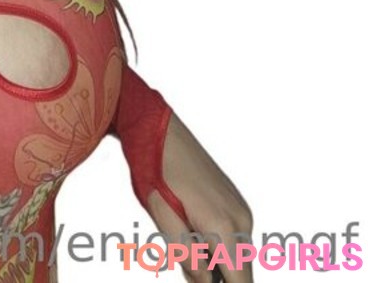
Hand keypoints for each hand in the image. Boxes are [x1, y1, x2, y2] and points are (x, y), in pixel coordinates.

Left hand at [147, 112, 253, 282]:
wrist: (158, 129)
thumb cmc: (155, 170)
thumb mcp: (164, 220)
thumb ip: (188, 258)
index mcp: (224, 226)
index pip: (239, 282)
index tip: (201, 279)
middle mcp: (241, 219)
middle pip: (240, 272)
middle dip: (214, 276)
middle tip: (184, 259)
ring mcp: (241, 209)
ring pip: (236, 255)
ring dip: (214, 260)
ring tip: (181, 238)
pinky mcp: (236, 202)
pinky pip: (233, 236)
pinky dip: (216, 243)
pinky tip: (190, 227)